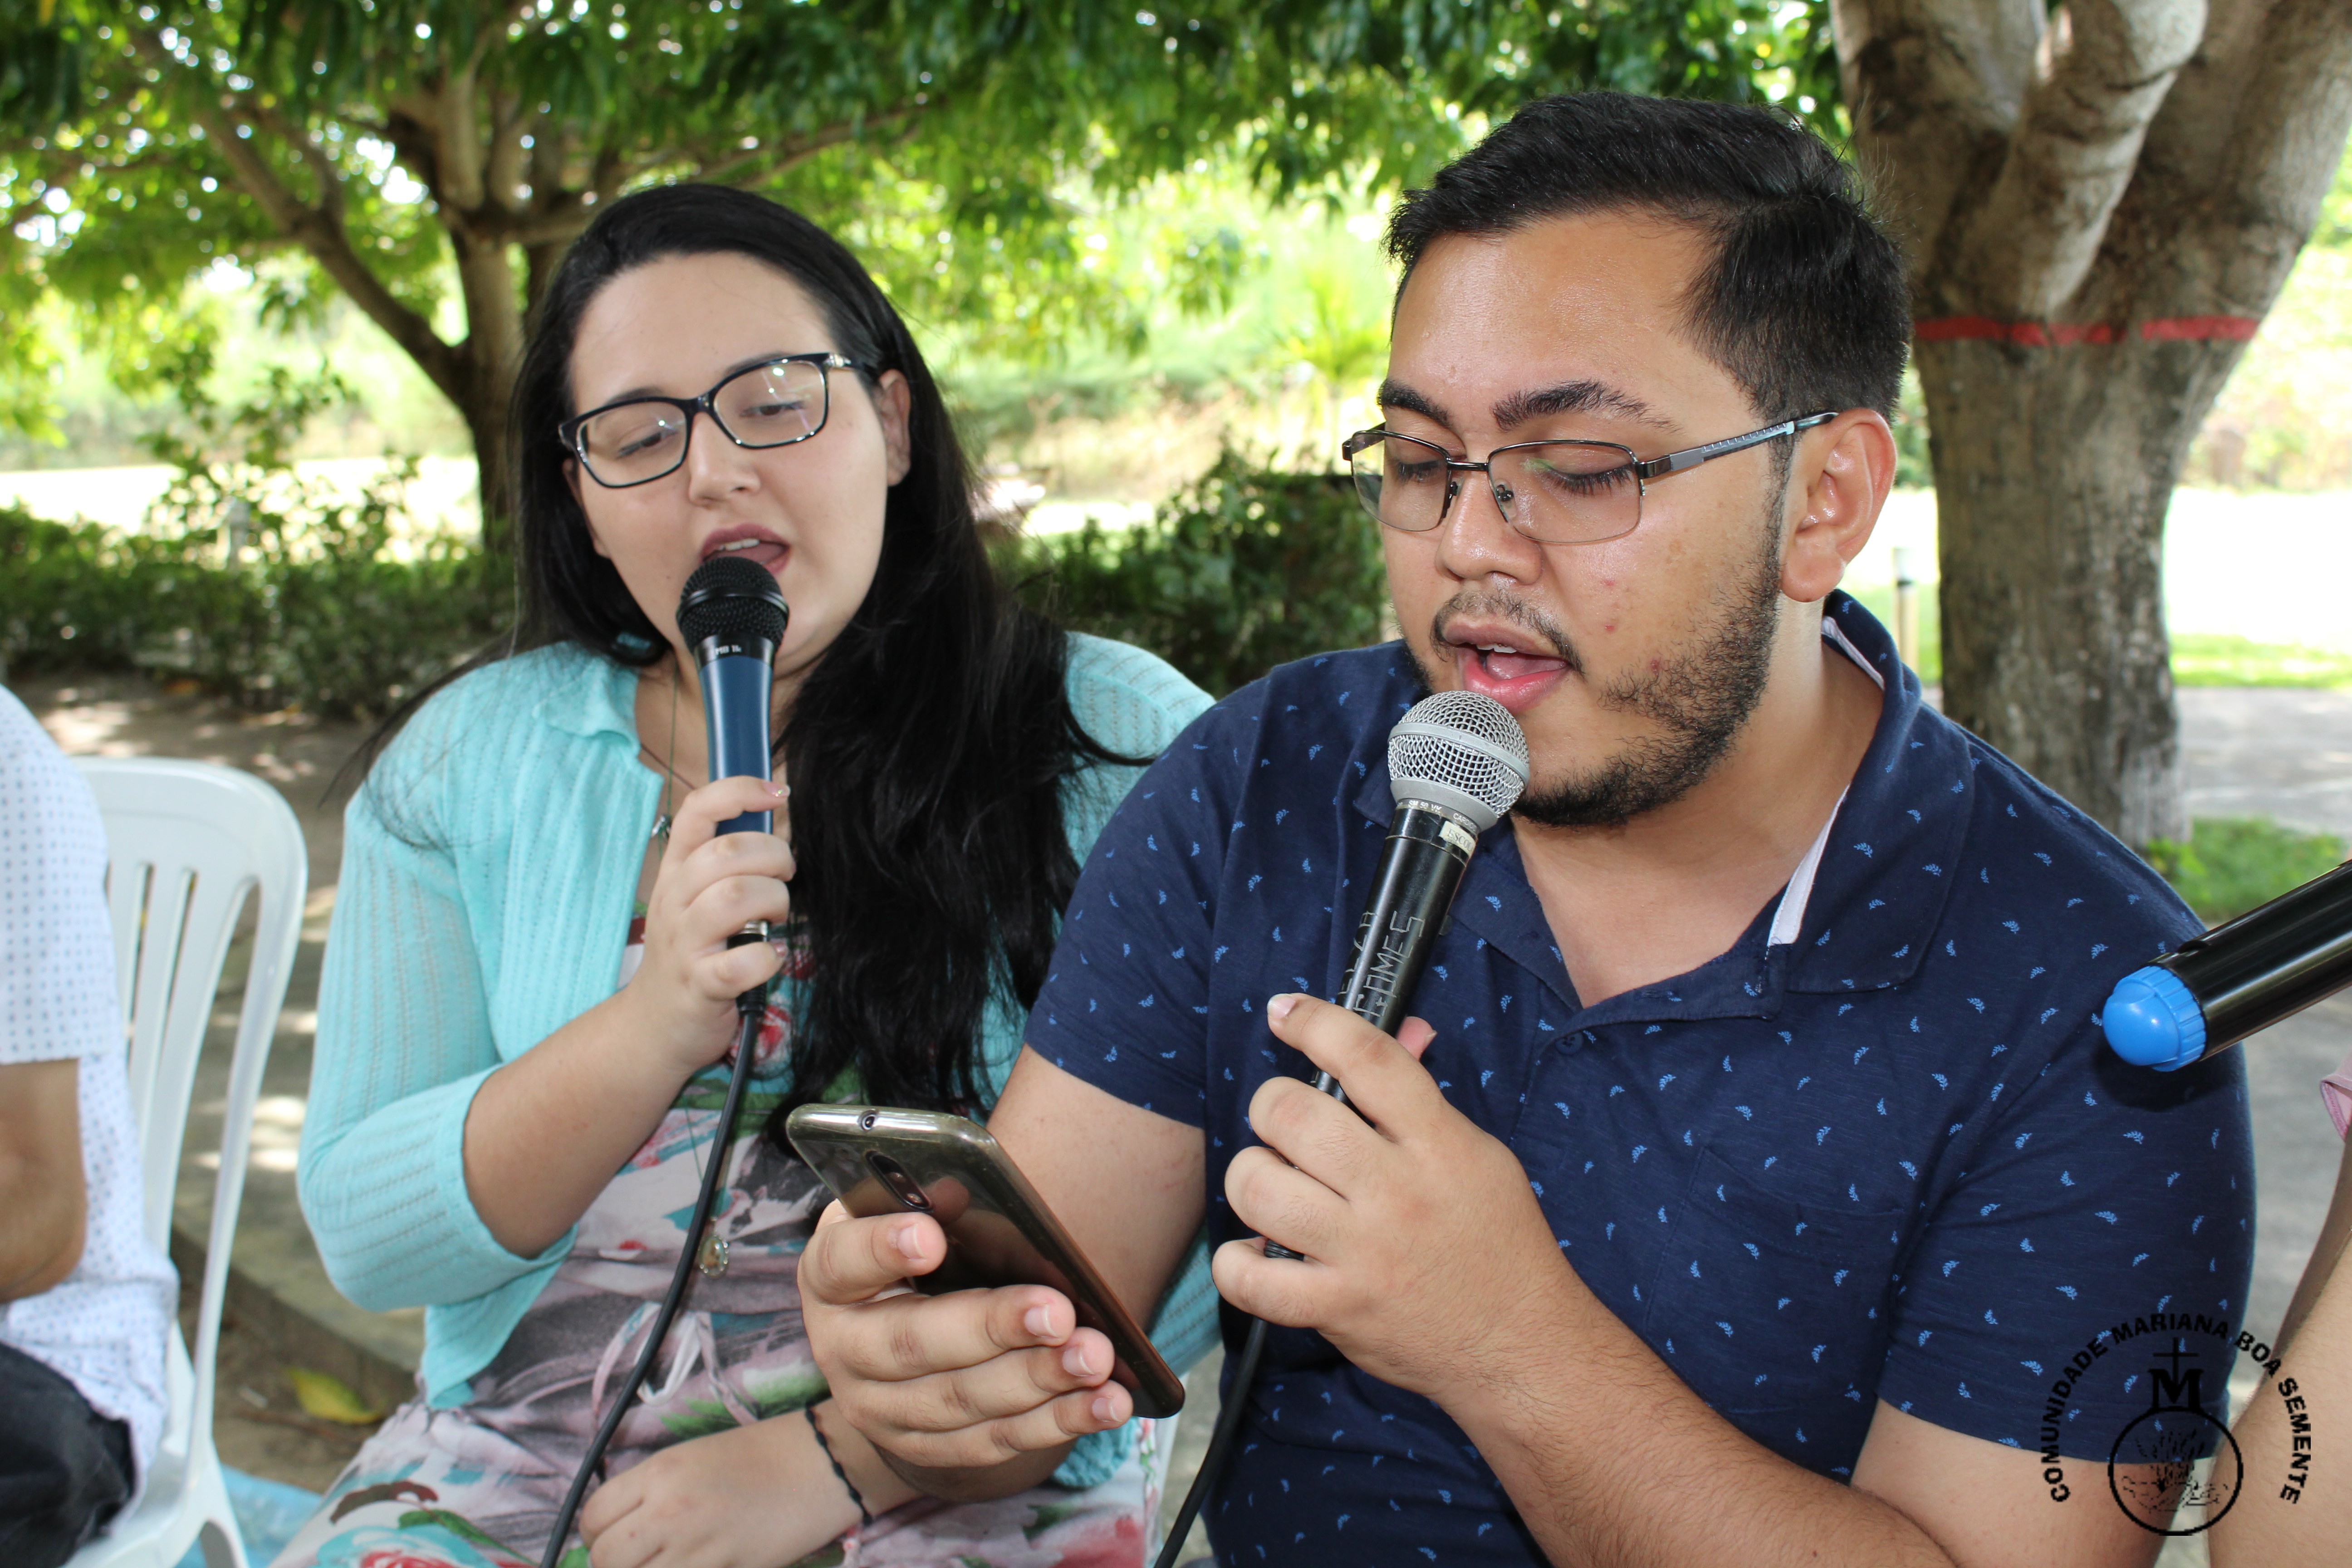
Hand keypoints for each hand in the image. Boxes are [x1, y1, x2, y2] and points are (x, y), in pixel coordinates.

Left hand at [578, 1407, 866, 1567]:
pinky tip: (691, 1566)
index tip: (610, 1539)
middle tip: (636, 1558)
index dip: (593, 1535)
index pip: (593, 1517)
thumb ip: (650, 1492)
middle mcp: (669, 1510)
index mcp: (659, 1472)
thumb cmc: (757, 1456)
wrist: (819, 1463)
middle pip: (606, 1557)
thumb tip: (616, 1531)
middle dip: (611, 1563)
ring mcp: (696, 1546)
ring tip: (664, 1563)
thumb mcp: (692, 1459)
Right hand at [622, 774, 793, 1076]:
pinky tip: (769, 959)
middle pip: (727, 852)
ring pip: (735, 896)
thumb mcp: (695, 898)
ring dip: (773, 901)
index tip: (779, 794)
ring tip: (775, 918)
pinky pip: (744, 961)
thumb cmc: (691, 952)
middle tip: (783, 879)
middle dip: (774, 857)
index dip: (739, 791)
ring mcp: (685, 943)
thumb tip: (775, 817)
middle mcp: (675, 899)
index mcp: (676, 871)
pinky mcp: (701, 985)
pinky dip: (768, 958)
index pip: (697, 811)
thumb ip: (728, 861)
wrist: (654, 1024)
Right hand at [799, 1202, 1129, 1485]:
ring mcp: (881, 1409)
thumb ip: (930, 1199)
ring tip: (1096, 1355)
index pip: (843, 1262)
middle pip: (911, 1345)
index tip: (930, 1236)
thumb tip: (957, 1185)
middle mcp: (843, 1349)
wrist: (902, 1327)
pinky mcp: (928, 1448)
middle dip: (990, 1328)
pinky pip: (994, 1441)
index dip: (881, 1249)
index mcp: (831, 1277)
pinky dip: (1057, 1422)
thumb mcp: (910, 1212)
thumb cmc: (918, 1248)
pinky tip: (1106, 1402)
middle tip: (1058, 1311)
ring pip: (959, 1402)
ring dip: (1036, 1380)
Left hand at [1214, 993, 1572, 1405]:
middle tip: (1284, 1124)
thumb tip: (1400, 1032)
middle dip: (1271, 1107)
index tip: (1287, 1014)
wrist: (1521, 1345)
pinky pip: (1251, 1282)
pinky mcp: (1337, 1310)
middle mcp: (1396, 1193)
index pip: (1367, 1057)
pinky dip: (1236, 1263)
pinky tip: (1256, 1252)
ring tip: (1274, 1186)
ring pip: (1260, 1189)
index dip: (1315, 1022)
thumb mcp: (1477, 1155)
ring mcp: (1363, 1254)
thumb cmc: (1498, 1242)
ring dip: (1251, 1177)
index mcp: (1438, 1144)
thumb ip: (1424, 1098)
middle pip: (1294, 1117)